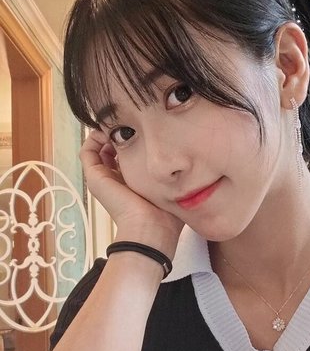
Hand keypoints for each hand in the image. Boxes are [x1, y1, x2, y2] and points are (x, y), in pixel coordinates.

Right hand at [80, 130, 183, 255]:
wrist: (150, 228)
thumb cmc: (165, 214)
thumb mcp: (171, 187)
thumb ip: (172, 173)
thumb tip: (181, 157)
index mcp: (132, 182)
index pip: (127, 156)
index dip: (135, 140)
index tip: (146, 129)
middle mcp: (115, 179)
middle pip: (111, 149)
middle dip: (120, 133)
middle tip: (132, 122)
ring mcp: (103, 178)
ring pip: (98, 148)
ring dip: (107, 132)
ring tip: (121, 123)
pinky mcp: (94, 177)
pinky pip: (87, 151)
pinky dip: (94, 137)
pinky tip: (110, 130)